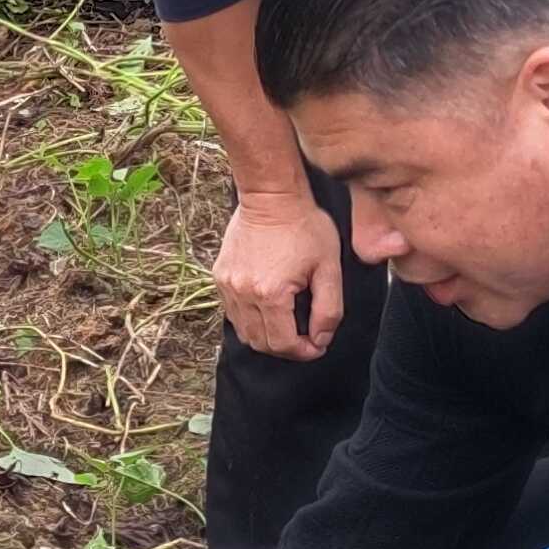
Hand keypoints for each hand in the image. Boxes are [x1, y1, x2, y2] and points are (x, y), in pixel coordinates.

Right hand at [215, 189, 347, 359]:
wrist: (272, 196)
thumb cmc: (304, 227)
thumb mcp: (329, 268)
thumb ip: (328, 310)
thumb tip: (320, 340)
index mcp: (270, 294)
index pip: (282, 345)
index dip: (303, 352)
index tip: (318, 345)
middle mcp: (243, 293)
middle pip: (261, 343)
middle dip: (286, 348)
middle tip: (305, 338)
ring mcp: (227, 285)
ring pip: (244, 332)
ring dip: (267, 337)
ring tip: (287, 326)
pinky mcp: (220, 276)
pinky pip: (233, 313)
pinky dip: (251, 320)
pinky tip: (269, 309)